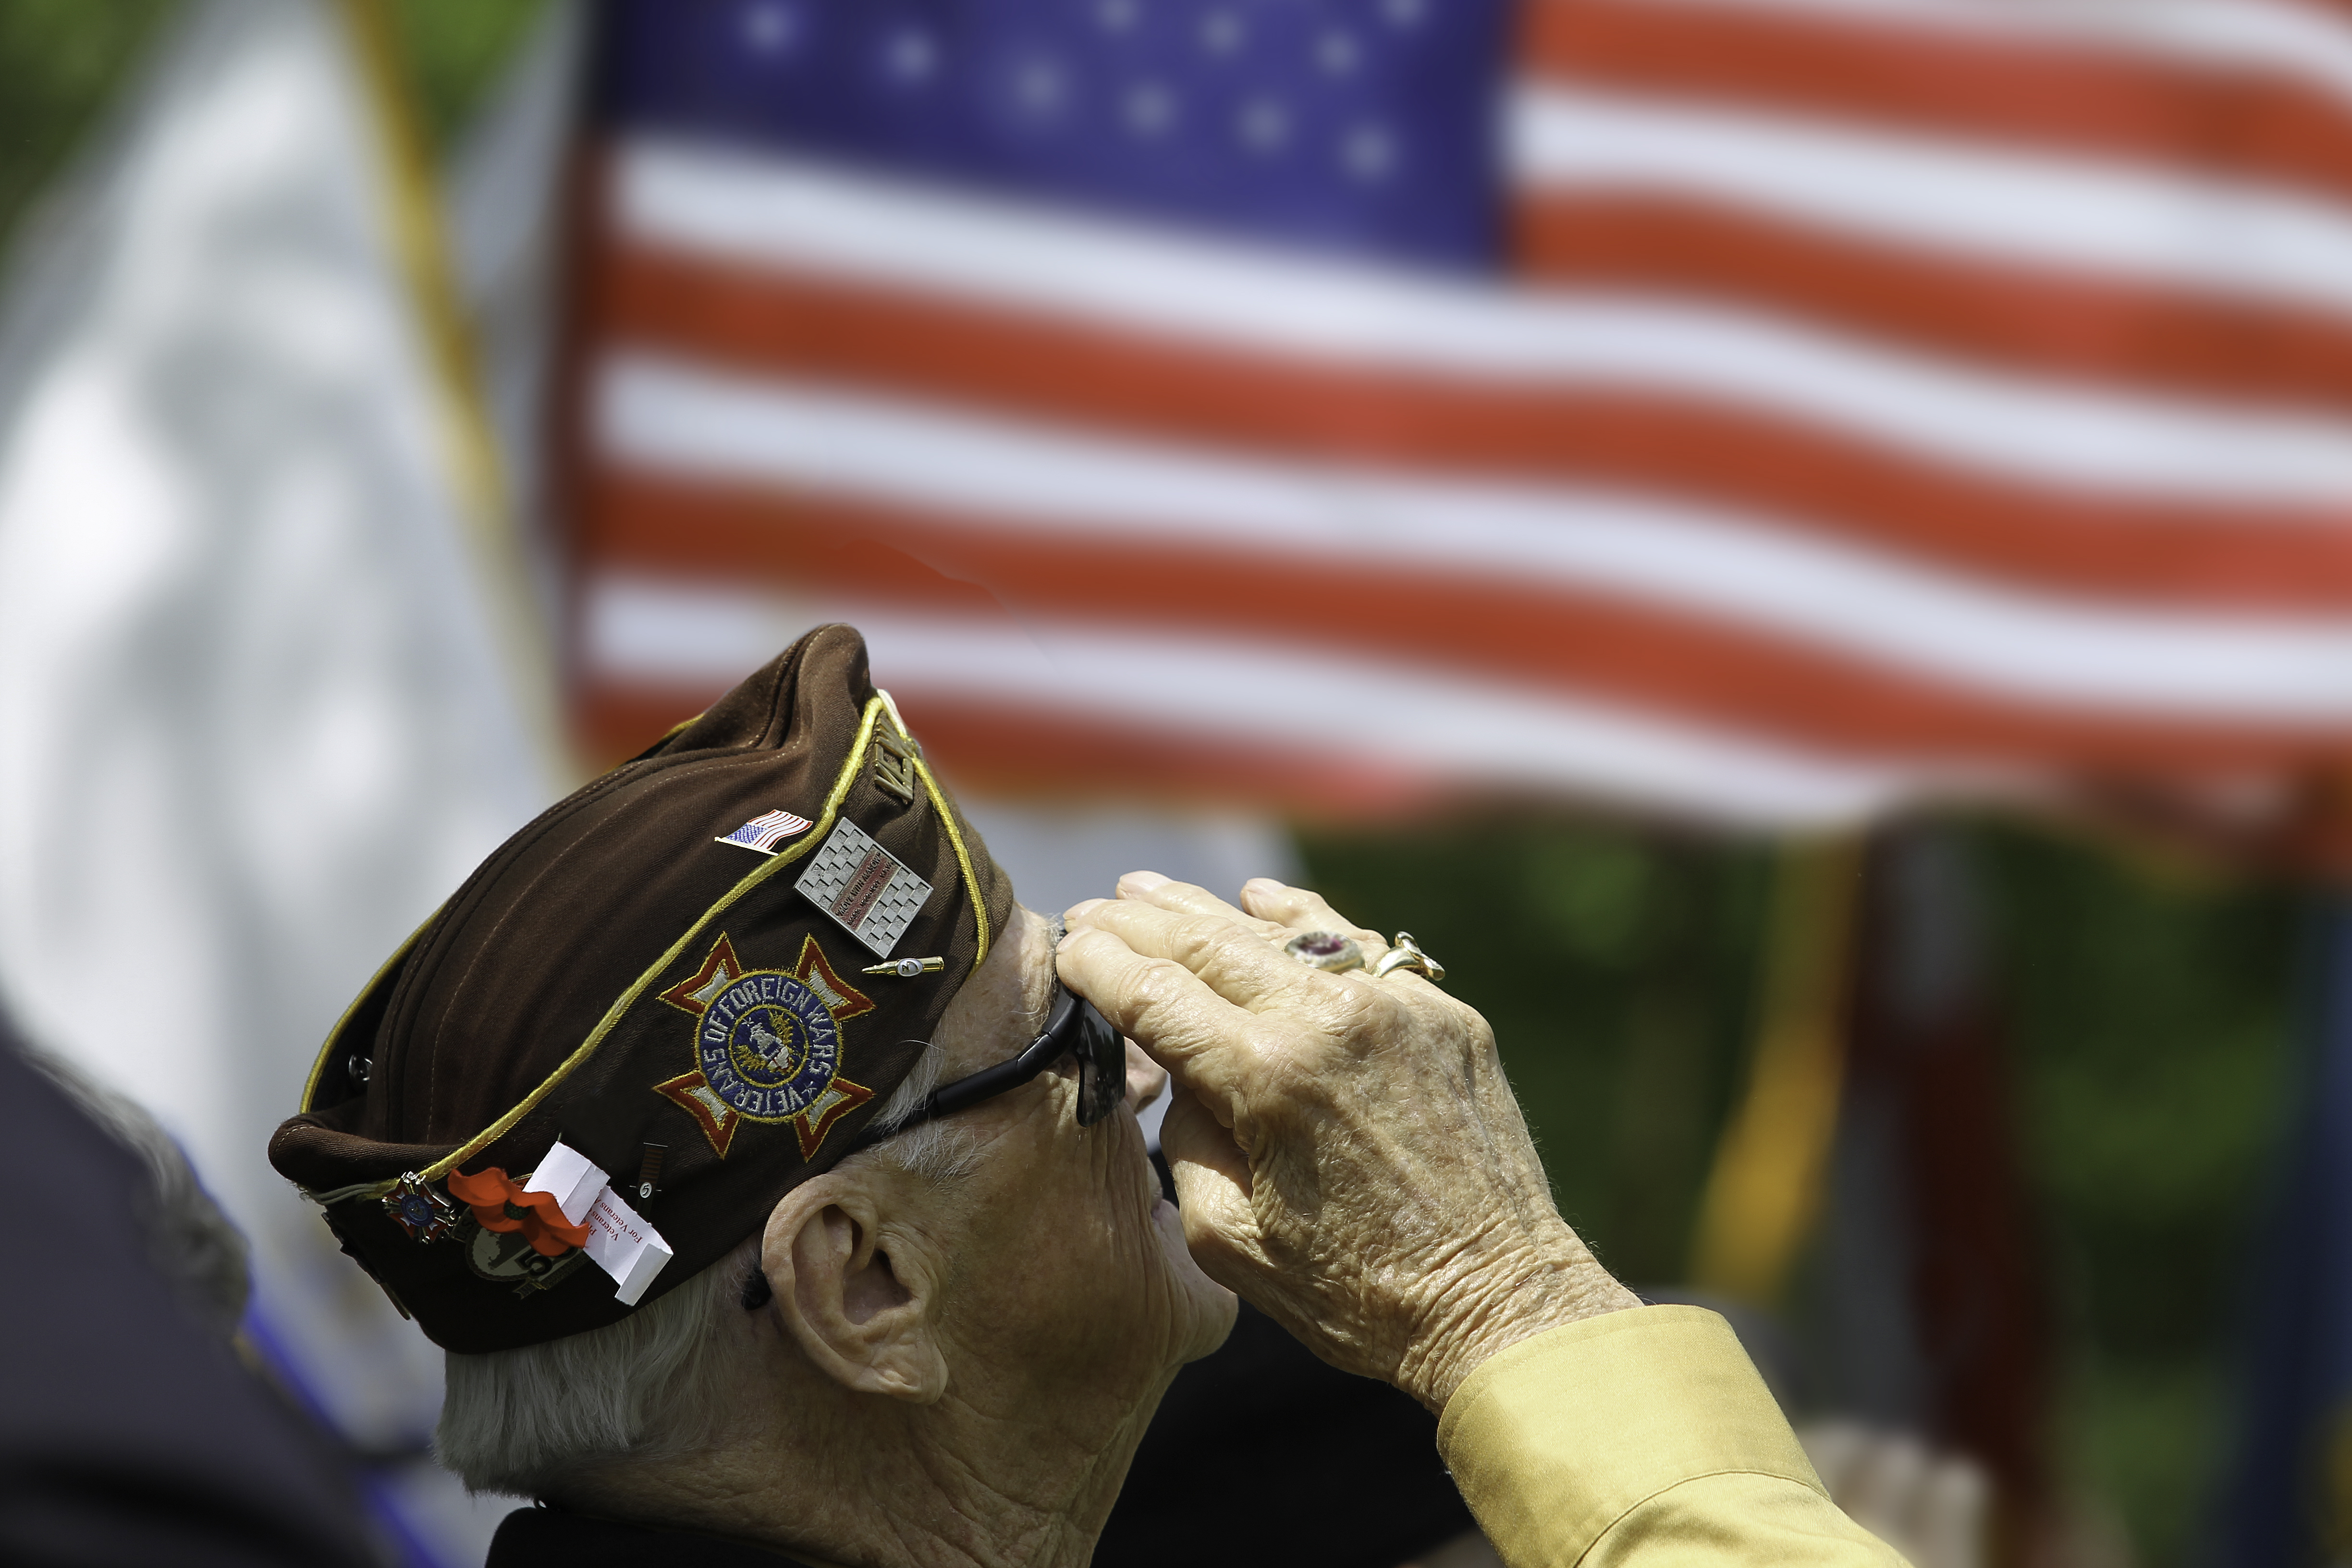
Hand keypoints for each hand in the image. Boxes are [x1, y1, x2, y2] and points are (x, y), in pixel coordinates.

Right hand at [1059, 874, 1638, 1410]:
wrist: (1497, 1301)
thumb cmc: (1354, 1292)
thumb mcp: (1228, 1236)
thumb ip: (1185, 1137)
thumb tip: (1183, 1072)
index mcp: (1266, 1077)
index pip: (1155, 994)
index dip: (1099, 963)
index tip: (1065, 946)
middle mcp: (1330, 1019)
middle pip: (1208, 943)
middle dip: (1139, 922)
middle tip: (1093, 907)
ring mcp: (1396, 1006)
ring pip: (1282, 932)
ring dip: (1209, 909)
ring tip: (1153, 889)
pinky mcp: (1443, 1013)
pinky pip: (1357, 947)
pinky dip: (1301, 922)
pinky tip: (1263, 902)